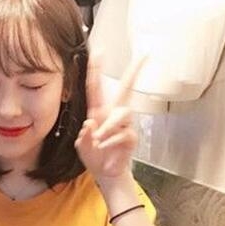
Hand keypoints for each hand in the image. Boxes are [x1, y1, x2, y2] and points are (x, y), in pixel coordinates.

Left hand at [75, 56, 144, 179]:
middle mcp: (113, 114)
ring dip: (108, 126)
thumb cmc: (95, 156)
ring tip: (98, 139)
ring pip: (122, 114)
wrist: (106, 173)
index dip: (96, 70)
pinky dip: (110, 141)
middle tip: (142, 57)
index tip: (98, 52)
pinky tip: (102, 147)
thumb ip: (83, 136)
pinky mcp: (131, 138)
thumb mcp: (82, 146)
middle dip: (134, 72)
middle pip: (126, 89)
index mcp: (98, 112)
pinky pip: (123, 133)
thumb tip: (90, 124)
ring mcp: (124, 125)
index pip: (96, 87)